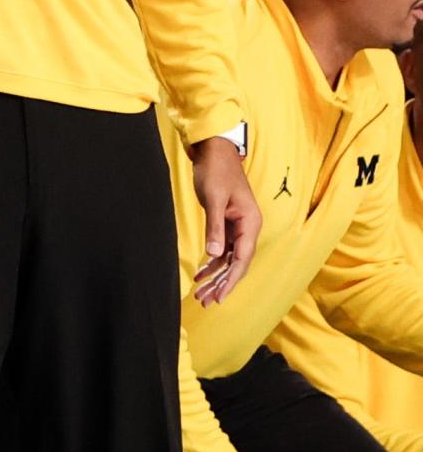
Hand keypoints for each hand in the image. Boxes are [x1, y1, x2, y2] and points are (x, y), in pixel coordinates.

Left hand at [191, 135, 260, 304]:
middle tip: (206, 301)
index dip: (231, 279)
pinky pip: (222, 248)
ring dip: (216, 276)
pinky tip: (201, 274)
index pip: (243, 258)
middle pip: (237, 263)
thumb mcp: (214, 198)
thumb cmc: (216, 170)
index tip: (220, 296)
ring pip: (229, 258)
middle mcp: (248, 226)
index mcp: (251, 222)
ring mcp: (238, 226)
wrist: (214, 150)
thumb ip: (215, 226)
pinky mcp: (227, 222)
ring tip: (202, 294)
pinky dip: (212, 262)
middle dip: (222, 283)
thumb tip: (214, 254)